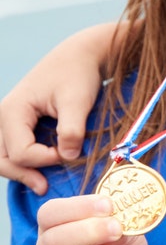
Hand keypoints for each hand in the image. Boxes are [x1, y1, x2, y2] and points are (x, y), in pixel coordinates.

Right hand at [1, 25, 115, 194]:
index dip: (44, 160)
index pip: (20, 151)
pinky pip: (13, 148)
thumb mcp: (78, 101)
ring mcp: (8, 120)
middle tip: (44, 188)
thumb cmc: (78, 75)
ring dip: (21, 171)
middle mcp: (3, 116)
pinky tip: (41, 170)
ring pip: (3, 156)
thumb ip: (71, 130)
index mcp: (12, 110)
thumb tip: (67, 157)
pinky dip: (24, 161)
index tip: (70, 154)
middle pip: (2, 158)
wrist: (79, 56)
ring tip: (42, 184)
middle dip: (23, 174)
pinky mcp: (18, 123)